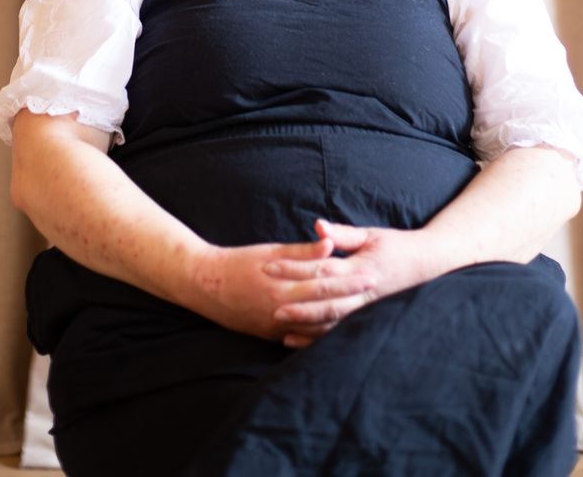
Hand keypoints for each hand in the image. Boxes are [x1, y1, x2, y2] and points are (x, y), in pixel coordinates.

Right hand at [189, 235, 375, 345]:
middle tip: (376, 290)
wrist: (206, 285)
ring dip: (343, 317)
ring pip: (318, 326)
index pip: (324, 281)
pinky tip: (340, 328)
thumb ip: (302, 252)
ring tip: (365, 309)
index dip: (350, 278)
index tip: (371, 273)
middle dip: (353, 298)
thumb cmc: (240, 262)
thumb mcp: (271, 252)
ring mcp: (278, 326)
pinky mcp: (272, 336)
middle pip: (327, 305)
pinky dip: (323, 333)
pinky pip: (304, 336)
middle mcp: (282, 309)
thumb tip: (330, 245)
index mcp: (283, 285)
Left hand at [264, 219, 438, 346]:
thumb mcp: (370, 235)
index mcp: (360, 268)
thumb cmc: (396, 246)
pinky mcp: (365, 320)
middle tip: (268, 303)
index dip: (294, 268)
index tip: (270, 266)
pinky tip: (295, 341)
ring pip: (330, 321)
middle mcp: (362, 293)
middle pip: (324, 300)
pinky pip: (338, 332)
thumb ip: (343, 234)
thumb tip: (318, 227)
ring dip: (304, 324)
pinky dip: (316, 339)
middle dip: (295, 302)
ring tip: (278, 324)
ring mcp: (365, 310)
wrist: (427, 266)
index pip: (322, 269)